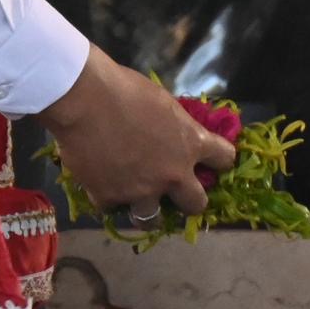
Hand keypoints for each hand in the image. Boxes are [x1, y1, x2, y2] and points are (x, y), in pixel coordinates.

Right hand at [39, 51, 239, 221]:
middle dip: (190, 201)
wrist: (85, 99)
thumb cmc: (124, 88)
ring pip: (151, 220)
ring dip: (147, 212)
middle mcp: (172, 174)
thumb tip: (173, 132)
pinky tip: (100, 184)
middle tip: (178, 195)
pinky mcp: (108, 197)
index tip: (213, 162)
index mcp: (190, 143)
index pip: (224, 159)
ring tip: (137, 203)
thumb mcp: (163, 103)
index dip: (220, 161)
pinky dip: (106, 196)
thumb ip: (174, 126)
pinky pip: (110, 206)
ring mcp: (140, 191)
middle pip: (196, 204)